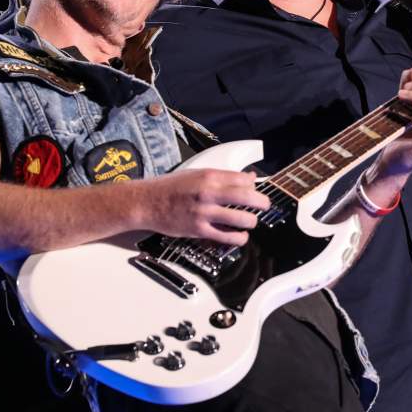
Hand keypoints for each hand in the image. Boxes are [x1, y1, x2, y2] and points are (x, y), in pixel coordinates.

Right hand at [139, 168, 270, 245]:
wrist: (147, 202)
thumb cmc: (171, 186)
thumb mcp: (197, 173)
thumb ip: (222, 176)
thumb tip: (248, 177)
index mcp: (209, 176)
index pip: (244, 180)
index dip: (254, 186)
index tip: (256, 190)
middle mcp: (209, 192)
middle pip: (248, 197)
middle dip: (262, 203)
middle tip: (264, 206)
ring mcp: (204, 212)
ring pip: (241, 219)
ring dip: (251, 222)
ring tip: (250, 222)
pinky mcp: (199, 230)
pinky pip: (226, 236)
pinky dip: (239, 238)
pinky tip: (240, 236)